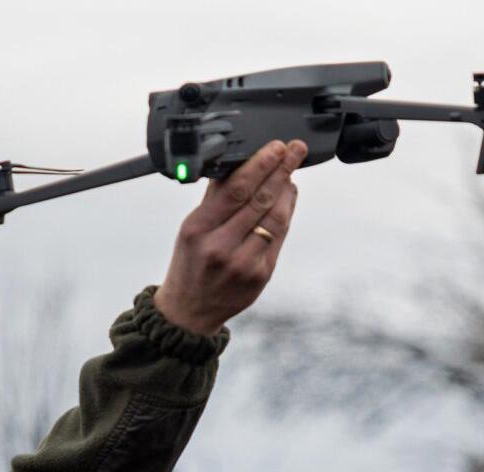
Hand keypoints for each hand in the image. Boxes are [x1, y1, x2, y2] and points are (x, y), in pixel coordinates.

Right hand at [154, 139, 306, 335]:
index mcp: (198, 229)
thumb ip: (213, 199)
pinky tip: (287, 199)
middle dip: (281, 170)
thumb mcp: (190, 229)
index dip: (261, 165)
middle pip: (260, 200)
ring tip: (291, 172)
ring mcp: (243, 263)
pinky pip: (279, 238)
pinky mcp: (260, 276)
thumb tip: (239, 166)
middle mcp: (221, 246)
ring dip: (287, 191)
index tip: (276, 148)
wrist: (189, 311)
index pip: (235, 189)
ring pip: (275, 218)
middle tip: (295, 150)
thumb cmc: (189, 265)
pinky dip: (286, 214)